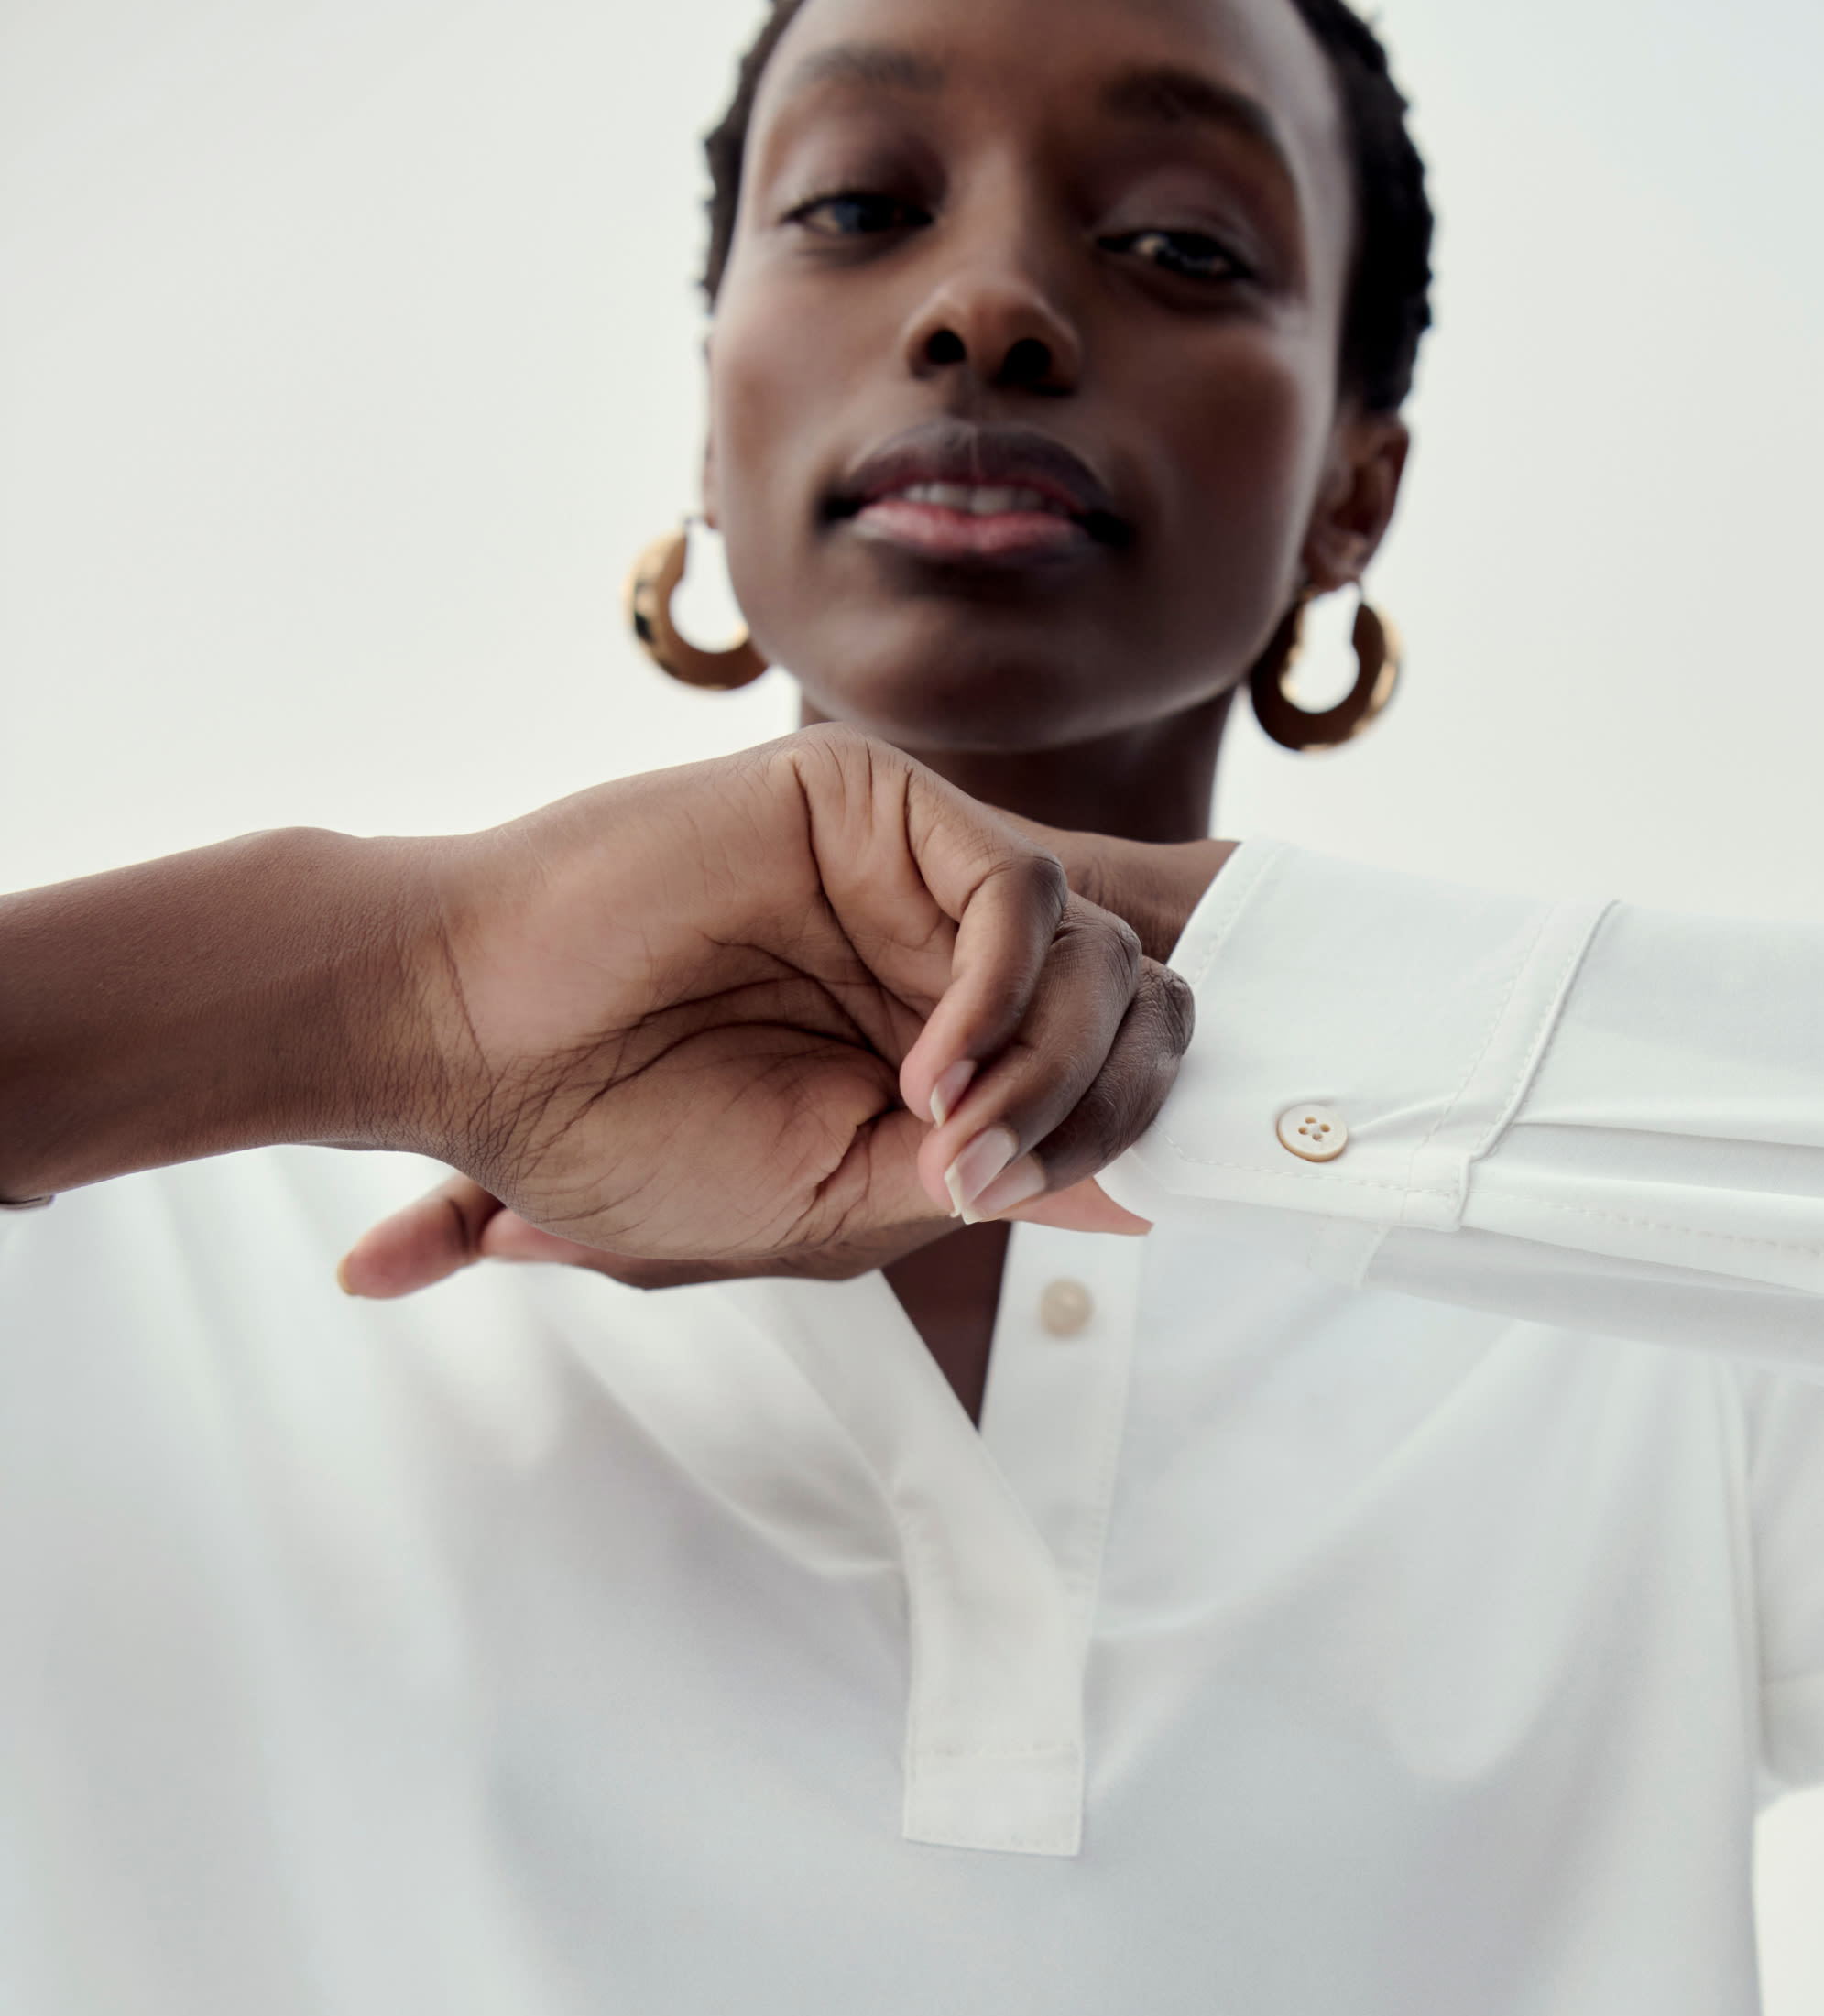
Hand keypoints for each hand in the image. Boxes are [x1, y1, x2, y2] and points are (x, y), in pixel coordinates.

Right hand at [345, 724, 1191, 1292]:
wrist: (478, 1047)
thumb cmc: (632, 1136)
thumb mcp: (845, 1203)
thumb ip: (995, 1178)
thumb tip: (1150, 1195)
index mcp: (946, 1048)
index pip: (1117, 1069)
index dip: (1134, 1138)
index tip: (1080, 1207)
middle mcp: (946, 957)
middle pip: (1137, 1007)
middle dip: (1103, 1112)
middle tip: (985, 1181)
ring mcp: (914, 878)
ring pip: (1098, 952)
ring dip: (1052, 1072)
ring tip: (941, 1140)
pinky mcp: (871, 805)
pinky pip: (1019, 892)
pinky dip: (1003, 1000)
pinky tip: (929, 1076)